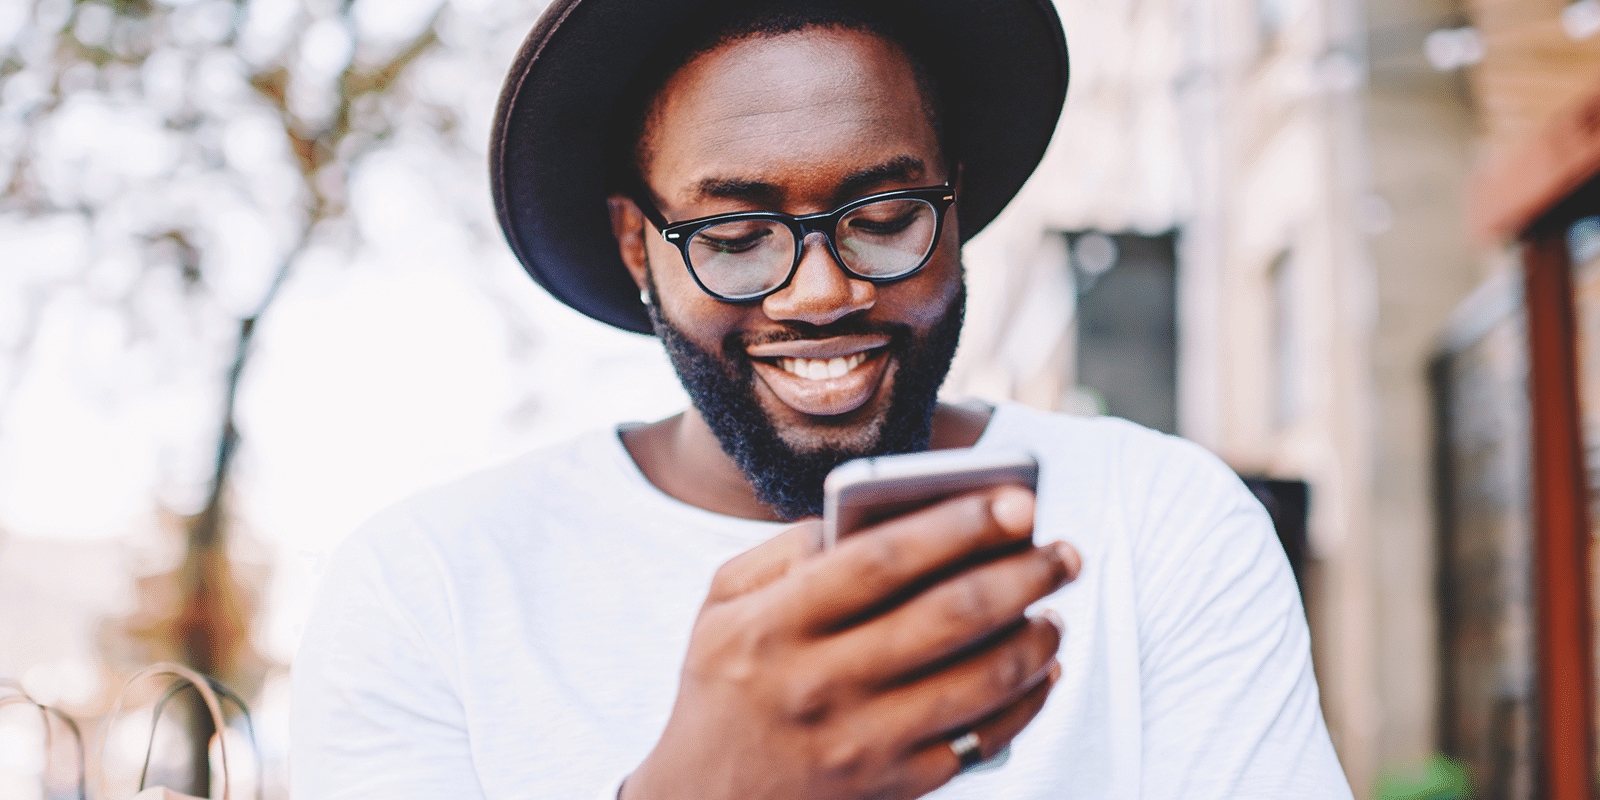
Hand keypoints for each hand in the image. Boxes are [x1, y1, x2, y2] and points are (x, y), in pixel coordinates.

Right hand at [621, 487, 1081, 799]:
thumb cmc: (724, 684)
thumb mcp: (720, 605)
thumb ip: (785, 551)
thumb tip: (867, 516)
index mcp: (773, 626)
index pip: (880, 561)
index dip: (956, 524)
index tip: (1016, 499)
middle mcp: (818, 685)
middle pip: (946, 617)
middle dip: (1021, 574)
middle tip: (1064, 550)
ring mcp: (860, 744)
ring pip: (979, 681)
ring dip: (1036, 638)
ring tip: (1055, 607)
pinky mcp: (894, 788)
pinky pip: (983, 738)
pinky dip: (1027, 699)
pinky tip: (1042, 667)